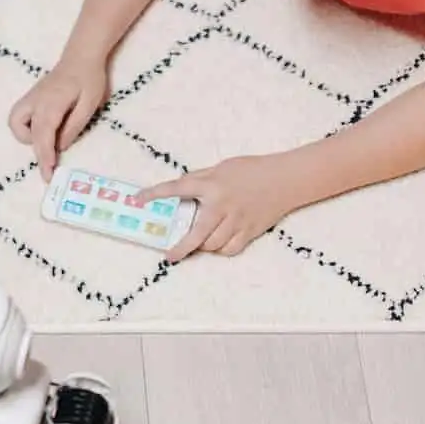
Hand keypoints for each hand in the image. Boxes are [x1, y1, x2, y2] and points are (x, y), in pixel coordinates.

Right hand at [8, 60, 109, 181]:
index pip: (44, 135)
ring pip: (15, 124)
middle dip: (38, 154)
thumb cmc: (89, 80)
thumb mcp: (89, 104)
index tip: (48, 173)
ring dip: (27, 138)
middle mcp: (35, 101)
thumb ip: (74, 126)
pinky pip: (18, 118)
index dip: (45, 156)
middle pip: (28, 134)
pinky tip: (42, 129)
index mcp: (51, 103)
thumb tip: (60, 146)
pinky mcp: (29, 99)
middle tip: (50, 171)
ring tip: (47, 141)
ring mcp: (29, 99)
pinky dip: (25, 129)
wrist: (80, 57)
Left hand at [138, 155, 301, 261]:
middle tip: (169, 256)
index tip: (138, 200)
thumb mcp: (221, 167)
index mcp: (212, 184)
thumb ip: (201, 178)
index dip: (154, 194)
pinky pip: (230, 249)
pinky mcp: (250, 231)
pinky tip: (217, 245)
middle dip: (181, 247)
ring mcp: (237, 221)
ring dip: (202, 246)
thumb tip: (181, 188)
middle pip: (196, 233)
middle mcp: (222, 205)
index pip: (177, 188)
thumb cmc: (252, 169)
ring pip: (212, 245)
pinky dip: (221, 250)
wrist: (286, 179)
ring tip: (198, 243)